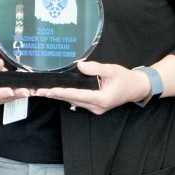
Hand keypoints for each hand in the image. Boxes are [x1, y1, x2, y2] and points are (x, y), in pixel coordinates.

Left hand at [32, 60, 148, 114]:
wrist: (136, 88)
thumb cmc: (125, 78)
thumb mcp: (111, 69)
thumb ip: (95, 68)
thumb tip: (80, 65)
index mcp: (101, 99)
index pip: (77, 95)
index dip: (61, 93)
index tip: (48, 91)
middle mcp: (96, 107)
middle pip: (72, 99)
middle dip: (55, 95)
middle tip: (38, 91)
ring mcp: (95, 108)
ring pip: (74, 101)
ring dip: (58, 96)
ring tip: (42, 92)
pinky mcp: (94, 106)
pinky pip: (78, 101)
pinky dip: (67, 96)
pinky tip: (56, 92)